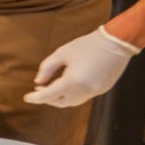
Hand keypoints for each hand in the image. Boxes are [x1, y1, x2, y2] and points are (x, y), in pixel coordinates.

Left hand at [24, 26, 139, 107]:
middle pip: (61, 102)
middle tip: (39, 90)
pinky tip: (68, 85)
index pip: (49, 95)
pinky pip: (84, 96)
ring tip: (51, 88)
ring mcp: (96, 91)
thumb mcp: (62, 53)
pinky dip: (73, 94)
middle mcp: (85, 90)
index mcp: (73, 80)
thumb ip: (47, 68)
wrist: (117, 43)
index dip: (36, 98)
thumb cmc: (88, 45)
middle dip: (48, 99)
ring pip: (73, 102)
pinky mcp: (103, 89)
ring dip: (60, 98)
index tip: (27, 97)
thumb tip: (38, 82)